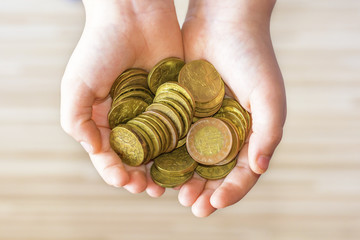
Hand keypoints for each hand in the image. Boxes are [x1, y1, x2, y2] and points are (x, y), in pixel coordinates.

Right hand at [60, 0, 182, 195]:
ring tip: (166, 186)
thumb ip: (76, 121)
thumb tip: (94, 150)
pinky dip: (181, 148)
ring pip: (159, 149)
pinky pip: (179, 129)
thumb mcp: (76, 85)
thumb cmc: (100, 47)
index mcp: (104, 118)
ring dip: (161, 170)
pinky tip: (186, 162)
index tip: (125, 181)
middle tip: (148, 189)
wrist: (134, 14)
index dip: (114, 171)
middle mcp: (129, 119)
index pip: (108, 154)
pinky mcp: (175, 102)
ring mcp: (153, 112)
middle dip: (139, 177)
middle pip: (135, 157)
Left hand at [178, 0, 286, 216]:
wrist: (223, 21)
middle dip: (205, 191)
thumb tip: (259, 168)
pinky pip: (174, 137)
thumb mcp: (269, 94)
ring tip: (172, 194)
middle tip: (192, 206)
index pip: (243, 172)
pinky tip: (157, 166)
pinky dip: (167, 154)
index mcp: (250, 133)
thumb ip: (268, 131)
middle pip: (215, 172)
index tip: (215, 202)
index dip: (232, 190)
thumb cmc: (252, 55)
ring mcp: (203, 122)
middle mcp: (226, 132)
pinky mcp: (183, 110)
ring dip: (184, 179)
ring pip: (192, 160)